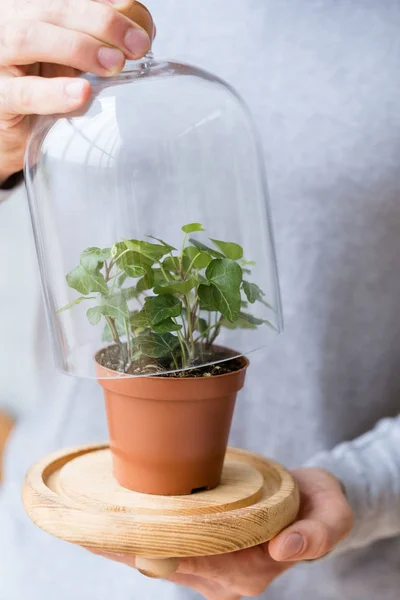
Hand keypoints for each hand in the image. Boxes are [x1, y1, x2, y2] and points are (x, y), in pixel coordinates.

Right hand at [0, 0, 150, 182]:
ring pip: (29, 38)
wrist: (12, 134)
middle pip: (52, 8)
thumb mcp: (71, 60)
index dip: (108, 7)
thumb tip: (141, 32)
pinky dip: (53, 92)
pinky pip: (22, 93)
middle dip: (102, 22)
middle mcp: (8, 23)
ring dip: (78, 47)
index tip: (143, 28)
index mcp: (29, 10)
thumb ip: (98, 43)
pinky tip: (82, 93)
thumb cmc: (40, 89)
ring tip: (114, 65)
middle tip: (137, 45)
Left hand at [87, 468, 352, 598]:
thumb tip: (284, 549)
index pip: (194, 562)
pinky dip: (133, 535)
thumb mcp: (332, 515)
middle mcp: (222, 575)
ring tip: (83, 523)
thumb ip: (316, 534)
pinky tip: (106, 522)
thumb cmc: (318, 505)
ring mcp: (210, 565)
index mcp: (248, 570)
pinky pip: (163, 544)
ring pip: (157, 556)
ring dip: (121, 542)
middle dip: (124, 547)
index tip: (120, 537)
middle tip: (84, 526)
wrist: (309, 500)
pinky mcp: (203, 547)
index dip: (157, 550)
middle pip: (165, 561)